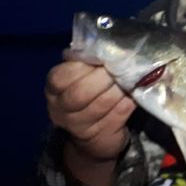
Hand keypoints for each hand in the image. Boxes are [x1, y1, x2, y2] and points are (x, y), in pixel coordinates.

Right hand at [45, 61, 136, 185]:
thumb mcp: (79, 78)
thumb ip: (86, 63)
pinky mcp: (101, 137)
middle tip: (119, 69)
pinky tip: (132, 95)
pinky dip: (128, 101)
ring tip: (129, 80)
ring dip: (119, 89)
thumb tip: (106, 47)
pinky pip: (118, 114)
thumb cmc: (87, 96)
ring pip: (102, 103)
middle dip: (104, 78)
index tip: (102, 59)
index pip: (62, 76)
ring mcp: (79, 127)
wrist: (91, 138)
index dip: (85, 65)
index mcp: (54, 90)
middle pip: (81, 92)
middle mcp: (61, 110)